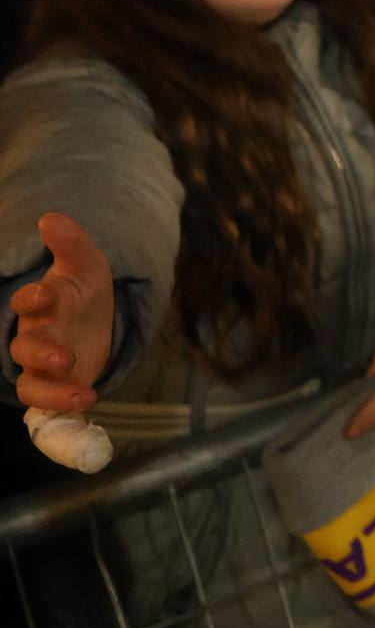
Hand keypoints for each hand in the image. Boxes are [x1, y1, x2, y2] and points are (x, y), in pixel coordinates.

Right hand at [10, 213, 112, 413]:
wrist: (98, 321)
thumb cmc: (84, 291)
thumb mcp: (87, 265)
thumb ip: (71, 244)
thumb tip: (50, 217)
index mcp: (41, 306)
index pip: (25, 302)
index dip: (31, 299)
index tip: (44, 294)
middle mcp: (35, 338)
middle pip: (23, 349)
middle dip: (40, 354)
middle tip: (64, 357)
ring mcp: (44, 367)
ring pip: (30, 385)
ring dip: (51, 392)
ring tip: (84, 394)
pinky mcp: (58, 387)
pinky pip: (47, 406)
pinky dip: (63, 410)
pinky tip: (88, 406)